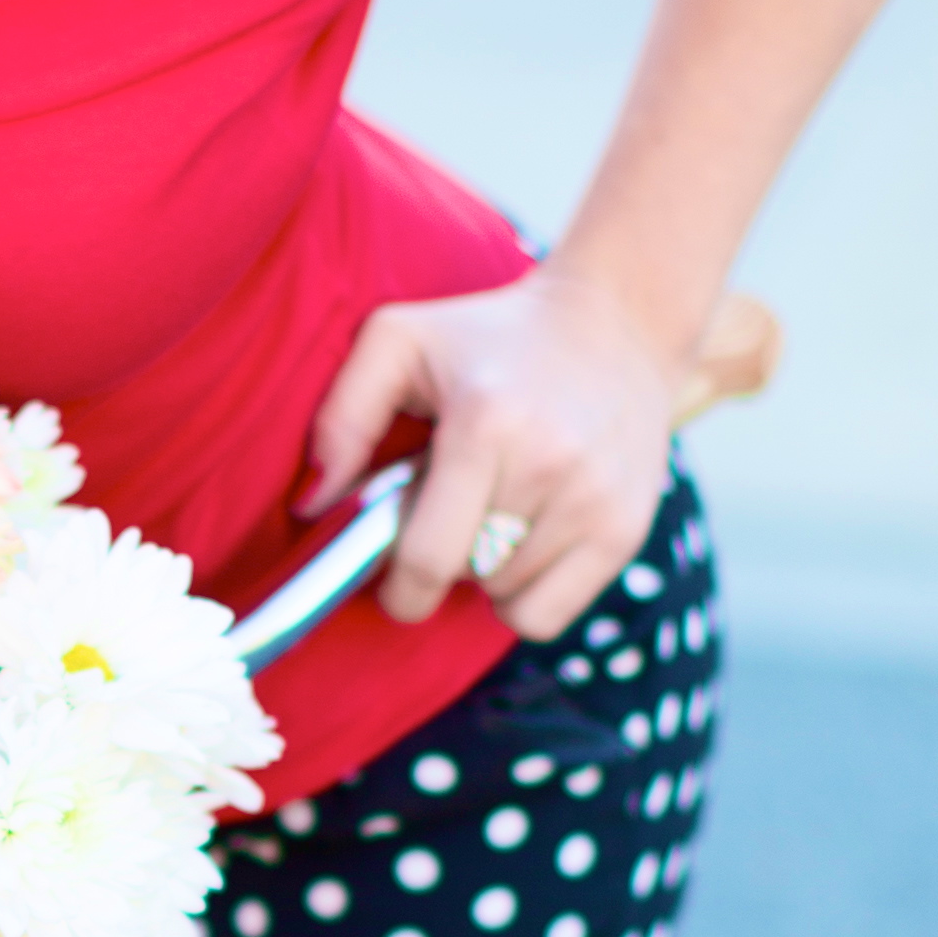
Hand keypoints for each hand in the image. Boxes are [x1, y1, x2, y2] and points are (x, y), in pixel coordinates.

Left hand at [301, 258, 683, 635]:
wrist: (618, 321)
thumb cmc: (492, 334)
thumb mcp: (399, 339)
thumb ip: (342, 416)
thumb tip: (312, 506)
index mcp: (485, 423)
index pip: (428, 558)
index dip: (398, 587)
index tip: (391, 579)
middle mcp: (548, 466)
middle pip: (464, 578)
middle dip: (440, 565)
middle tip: (446, 516)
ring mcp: (595, 502)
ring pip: (505, 599)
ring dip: (485, 572)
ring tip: (495, 508)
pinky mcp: (625, 528)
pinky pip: (550, 615)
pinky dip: (525, 595)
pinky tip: (523, 542)